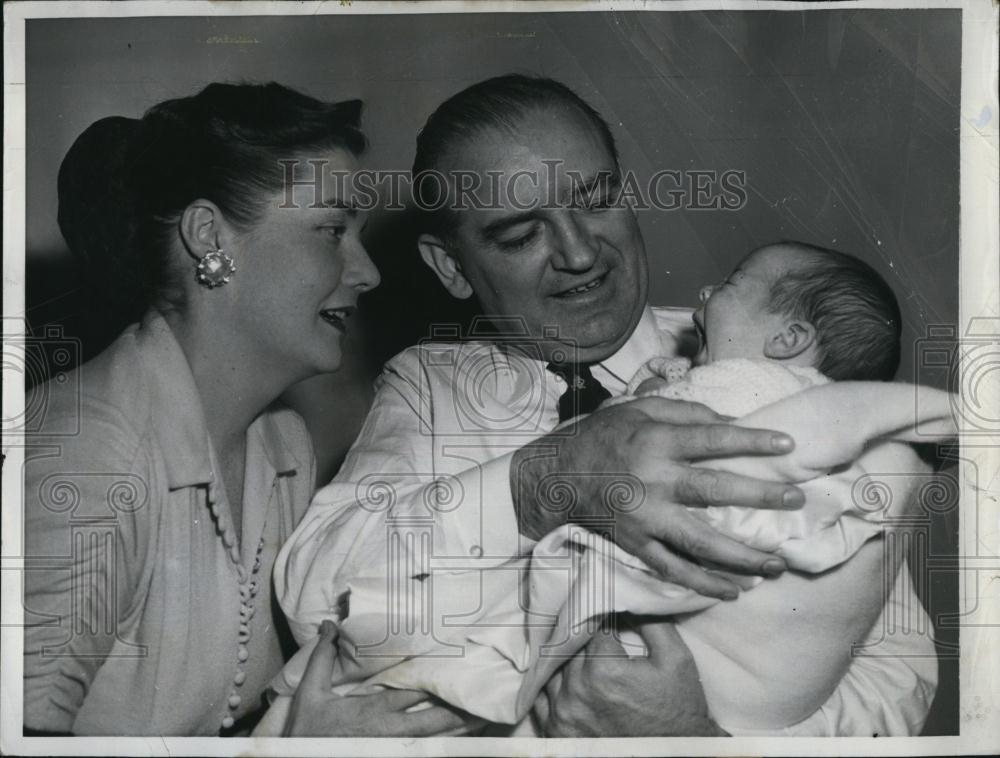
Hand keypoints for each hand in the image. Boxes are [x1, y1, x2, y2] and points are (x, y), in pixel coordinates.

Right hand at [283, 621, 472, 735]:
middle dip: (459, 708)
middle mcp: (387, 729)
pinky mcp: (388, 756)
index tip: (458, 664)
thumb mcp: (310, 691)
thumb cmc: (306, 730)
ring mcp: (390, 747)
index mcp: (372, 709)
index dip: (436, 678)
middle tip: (485, 696)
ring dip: (458, 729)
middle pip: (431, 718)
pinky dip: (444, 744)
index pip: (411, 690)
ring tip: (485, 718)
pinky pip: (423, 752)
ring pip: (432, 738)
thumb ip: (323, 657)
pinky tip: (461, 739)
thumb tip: (330, 625)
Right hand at [512, 398, 803, 598]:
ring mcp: (645, 518)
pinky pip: (674, 570)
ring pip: (700, 541)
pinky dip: (703, 583)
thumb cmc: (603, 437)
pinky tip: (733, 590)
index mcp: (656, 441)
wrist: (557, 477)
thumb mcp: (637, 410)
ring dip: (742, 556)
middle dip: (760, 496)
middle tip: (795, 500)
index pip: (713, 439)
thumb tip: (731, 422)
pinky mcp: (636, 544)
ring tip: (776, 564)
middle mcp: (653, 480)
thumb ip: (685, 412)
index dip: (752, 441)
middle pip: (715, 490)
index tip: (787, 445)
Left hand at [533, 617, 726, 736]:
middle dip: (583, 635)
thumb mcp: (676, 659)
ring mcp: (563, 714)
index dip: (600, 616)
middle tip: (593, 628)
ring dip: (564, 657)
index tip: (606, 613)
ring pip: (552, 668)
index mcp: (604, 670)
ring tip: (581, 652)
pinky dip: (550, 683)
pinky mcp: (557, 732)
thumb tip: (629, 599)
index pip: (590, 625)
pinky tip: (564, 676)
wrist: (673, 754)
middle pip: (569, 645)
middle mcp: (577, 692)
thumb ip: (652, 622)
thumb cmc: (677, 708)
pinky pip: (541, 698)